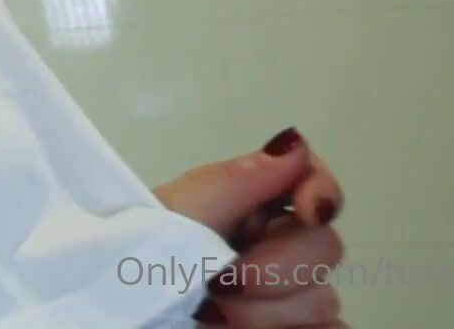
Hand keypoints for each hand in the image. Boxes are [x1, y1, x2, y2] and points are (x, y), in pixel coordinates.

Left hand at [152, 127, 348, 326]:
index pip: (313, 180)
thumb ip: (238, 180)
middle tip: (223, 282)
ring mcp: (286, 298)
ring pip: (324, 300)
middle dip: (276, 268)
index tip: (308, 210)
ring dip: (269, 313)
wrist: (128, 304)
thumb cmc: (140, 254)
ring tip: (214, 315)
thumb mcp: (178, 210)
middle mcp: (276, 248)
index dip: (321, 190)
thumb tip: (295, 143)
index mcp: (251, 206)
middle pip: (325, 247)